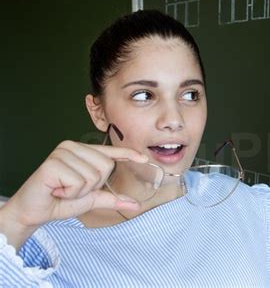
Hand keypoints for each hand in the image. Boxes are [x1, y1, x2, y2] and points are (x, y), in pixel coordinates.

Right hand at [0, 141, 147, 248]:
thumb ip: (112, 198)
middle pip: (105, 167)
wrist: (35, 212)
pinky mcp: (53, 163)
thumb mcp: (91, 199)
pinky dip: (71, 193)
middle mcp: (72, 147)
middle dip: (92, 186)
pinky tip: (57, 190)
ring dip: (80, 191)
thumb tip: (135, 204)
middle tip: (72, 189)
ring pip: (93, 176)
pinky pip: (79, 182)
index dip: (128, 154)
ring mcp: (62, 153)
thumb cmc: (61, 201)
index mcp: (82, 151)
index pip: (109, 152)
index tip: (143, 158)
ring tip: (64, 189)